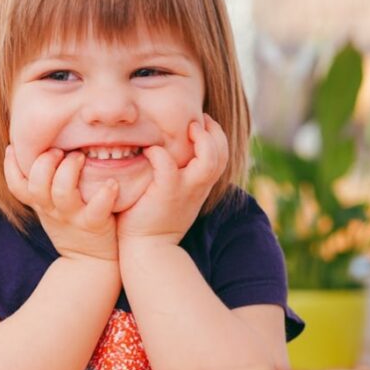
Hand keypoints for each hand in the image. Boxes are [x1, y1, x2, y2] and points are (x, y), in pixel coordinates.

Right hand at [4, 145, 119, 261]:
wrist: (90, 263)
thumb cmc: (71, 225)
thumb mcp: (49, 207)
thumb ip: (43, 184)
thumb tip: (37, 149)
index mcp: (40, 203)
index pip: (16, 185)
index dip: (10, 166)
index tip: (13, 147)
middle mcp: (52, 209)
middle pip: (37, 184)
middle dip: (45, 162)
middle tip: (59, 150)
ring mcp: (72, 217)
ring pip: (62, 192)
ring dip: (70, 170)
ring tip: (81, 157)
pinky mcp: (94, 224)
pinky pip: (97, 209)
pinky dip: (104, 194)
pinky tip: (112, 183)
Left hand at [116, 114, 228, 244]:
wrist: (147, 250)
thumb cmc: (153, 221)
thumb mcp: (173, 197)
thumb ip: (177, 177)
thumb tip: (167, 154)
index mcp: (200, 186)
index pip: (221, 155)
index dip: (216, 136)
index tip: (201, 123)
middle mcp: (198, 187)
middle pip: (222, 154)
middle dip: (214, 132)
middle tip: (198, 119)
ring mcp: (185, 190)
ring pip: (209, 160)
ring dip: (201, 139)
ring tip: (187, 128)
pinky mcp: (166, 193)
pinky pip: (167, 165)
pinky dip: (160, 154)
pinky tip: (149, 151)